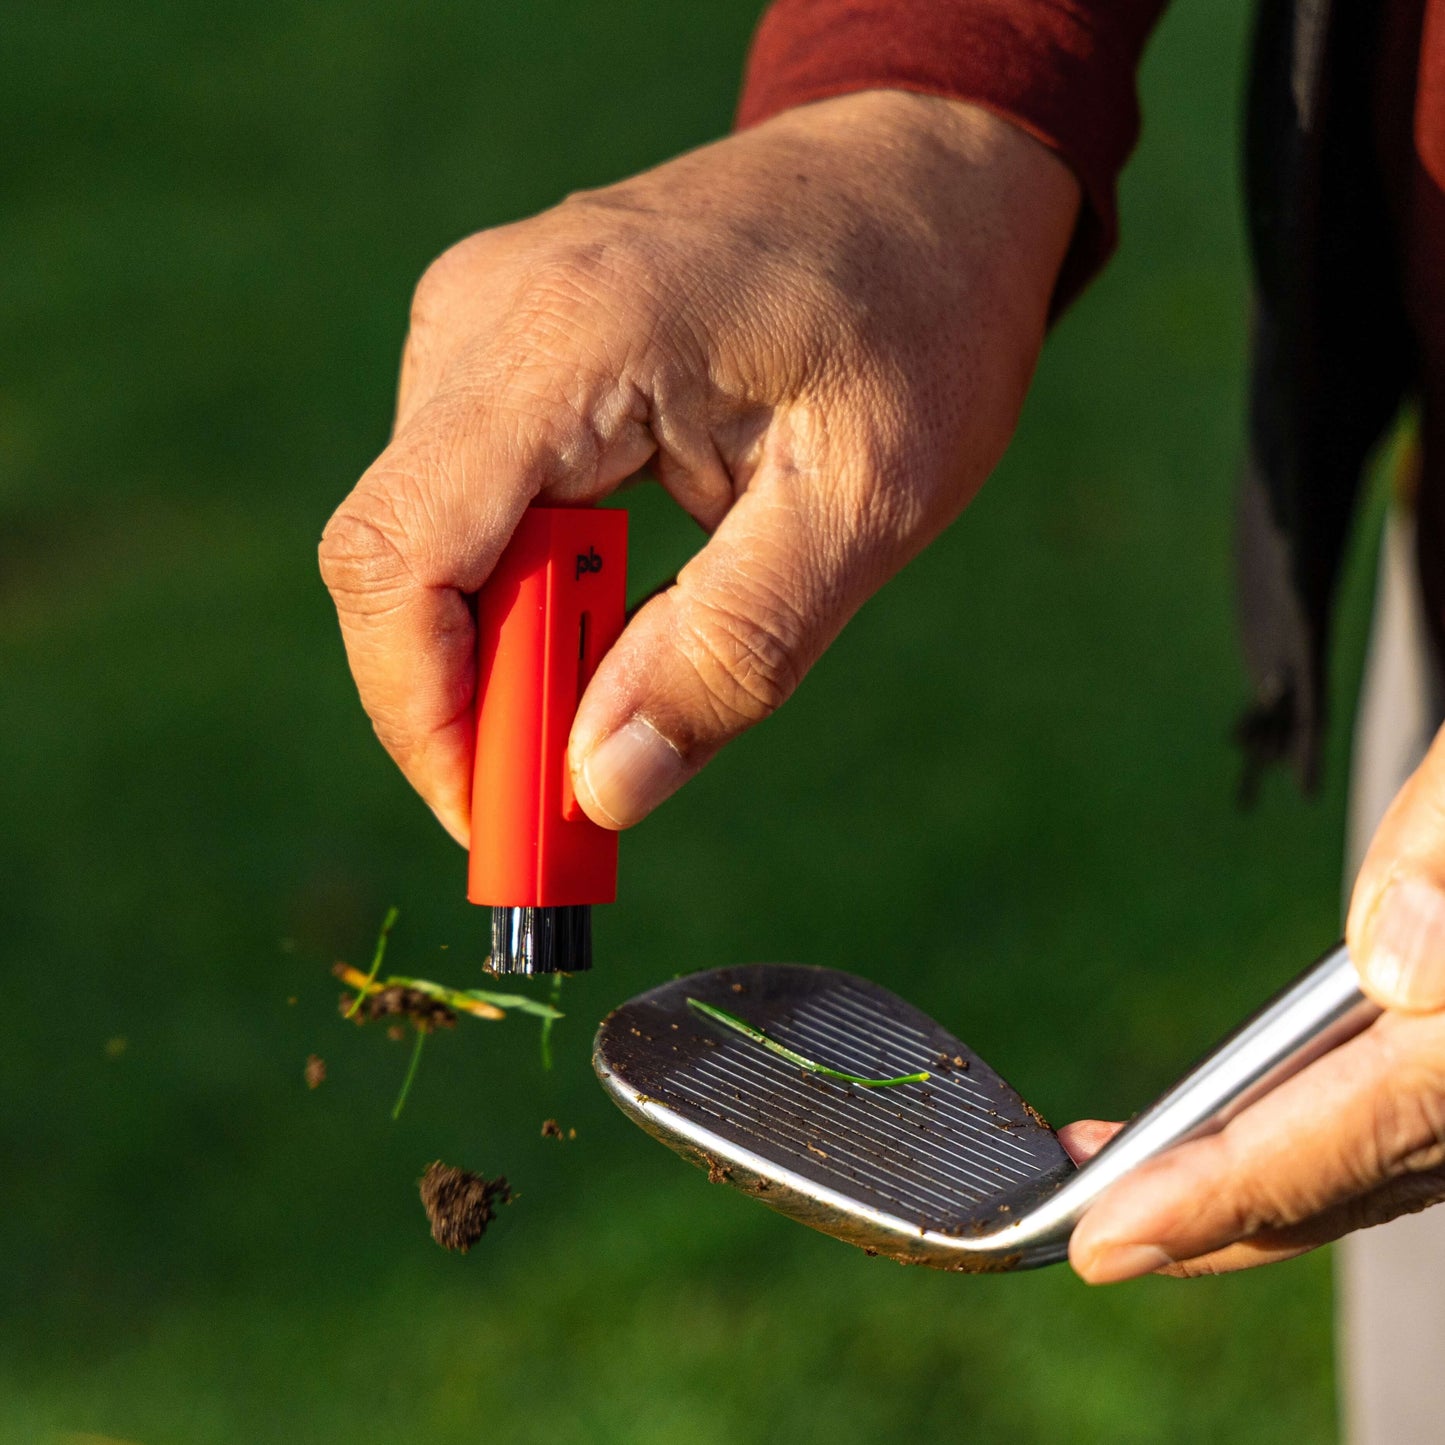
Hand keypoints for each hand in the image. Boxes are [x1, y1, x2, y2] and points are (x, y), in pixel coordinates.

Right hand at [320, 90, 1078, 843]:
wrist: (919, 179)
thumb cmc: (913, 322)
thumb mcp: (866, 503)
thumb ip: (734, 649)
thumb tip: (602, 787)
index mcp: (569, 338)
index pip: (405, 557)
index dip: (425, 718)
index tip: (502, 822)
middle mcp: (486, 312)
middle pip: (398, 561)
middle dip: (471, 702)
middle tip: (579, 784)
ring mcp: (479, 317)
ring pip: (425, 539)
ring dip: (505, 647)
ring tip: (624, 680)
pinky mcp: (498, 341)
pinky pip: (465, 497)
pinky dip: (521, 587)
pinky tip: (610, 602)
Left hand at [1062, 724, 1444, 1282]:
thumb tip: (1391, 959)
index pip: (1354, 1129)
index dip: (1220, 1193)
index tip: (1107, 1234)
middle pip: (1351, 1182)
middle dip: (1216, 1223)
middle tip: (1091, 1239)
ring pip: (1369, 1171)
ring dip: (1246, 1194)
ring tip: (1129, 1190)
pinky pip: (1389, 1131)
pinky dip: (1302, 1151)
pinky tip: (1234, 1134)